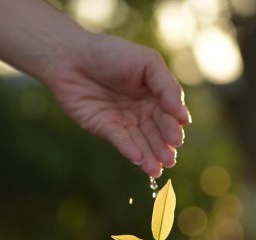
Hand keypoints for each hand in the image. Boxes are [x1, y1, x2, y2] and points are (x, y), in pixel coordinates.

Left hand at [43, 33, 191, 177]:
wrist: (71, 55)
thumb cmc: (111, 53)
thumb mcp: (147, 63)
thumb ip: (167, 87)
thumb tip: (184, 117)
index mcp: (155, 94)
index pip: (168, 115)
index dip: (173, 127)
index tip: (177, 138)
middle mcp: (142, 110)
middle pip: (156, 132)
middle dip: (163, 146)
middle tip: (170, 159)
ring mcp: (124, 120)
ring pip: (140, 141)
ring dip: (150, 156)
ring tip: (158, 169)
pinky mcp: (105, 127)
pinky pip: (120, 140)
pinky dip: (129, 150)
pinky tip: (138, 159)